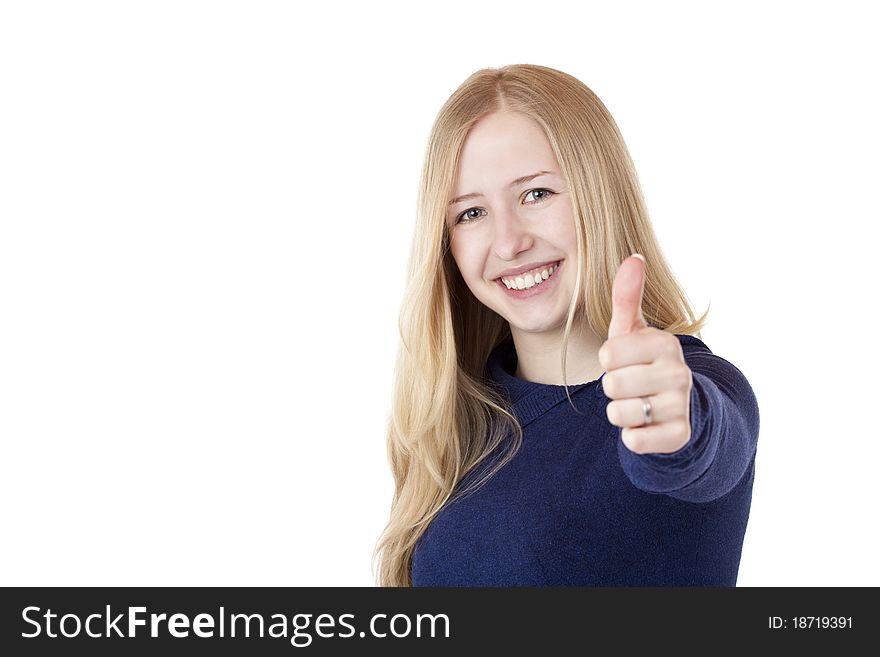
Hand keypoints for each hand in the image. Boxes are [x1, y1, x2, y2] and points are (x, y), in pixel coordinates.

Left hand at [598, 254, 692, 454]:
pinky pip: (636, 440)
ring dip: (620, 413)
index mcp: (663, 343)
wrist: (676, 406)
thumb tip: (633, 257)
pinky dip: (632, 436)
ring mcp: (681, 405)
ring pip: (620, 413)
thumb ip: (626, 297)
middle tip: (630, 386)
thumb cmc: (643, 363)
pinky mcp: (679, 435)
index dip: (608, 362)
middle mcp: (678, 372)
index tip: (624, 362)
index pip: (608, 355)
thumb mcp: (632, 331)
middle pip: (612, 385)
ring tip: (637, 404)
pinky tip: (645, 426)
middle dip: (613, 389)